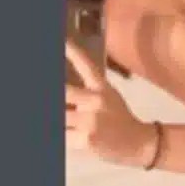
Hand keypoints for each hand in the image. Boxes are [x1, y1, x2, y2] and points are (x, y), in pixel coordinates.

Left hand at [65, 39, 157, 166]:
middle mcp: (95, 101)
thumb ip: (86, 91)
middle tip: (45, 95)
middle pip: (63, 92)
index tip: (63, 42)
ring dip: (57, 118)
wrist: (139, 143)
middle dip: (54, 94)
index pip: (85, 65)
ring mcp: (91, 120)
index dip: (72, 51)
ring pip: (59, 116)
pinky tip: (66, 135)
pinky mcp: (86, 139)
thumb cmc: (120, 120)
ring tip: (63, 119)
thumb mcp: (109, 97)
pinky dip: (61, 136)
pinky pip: (62, 136)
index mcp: (101, 88)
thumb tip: (63, 92)